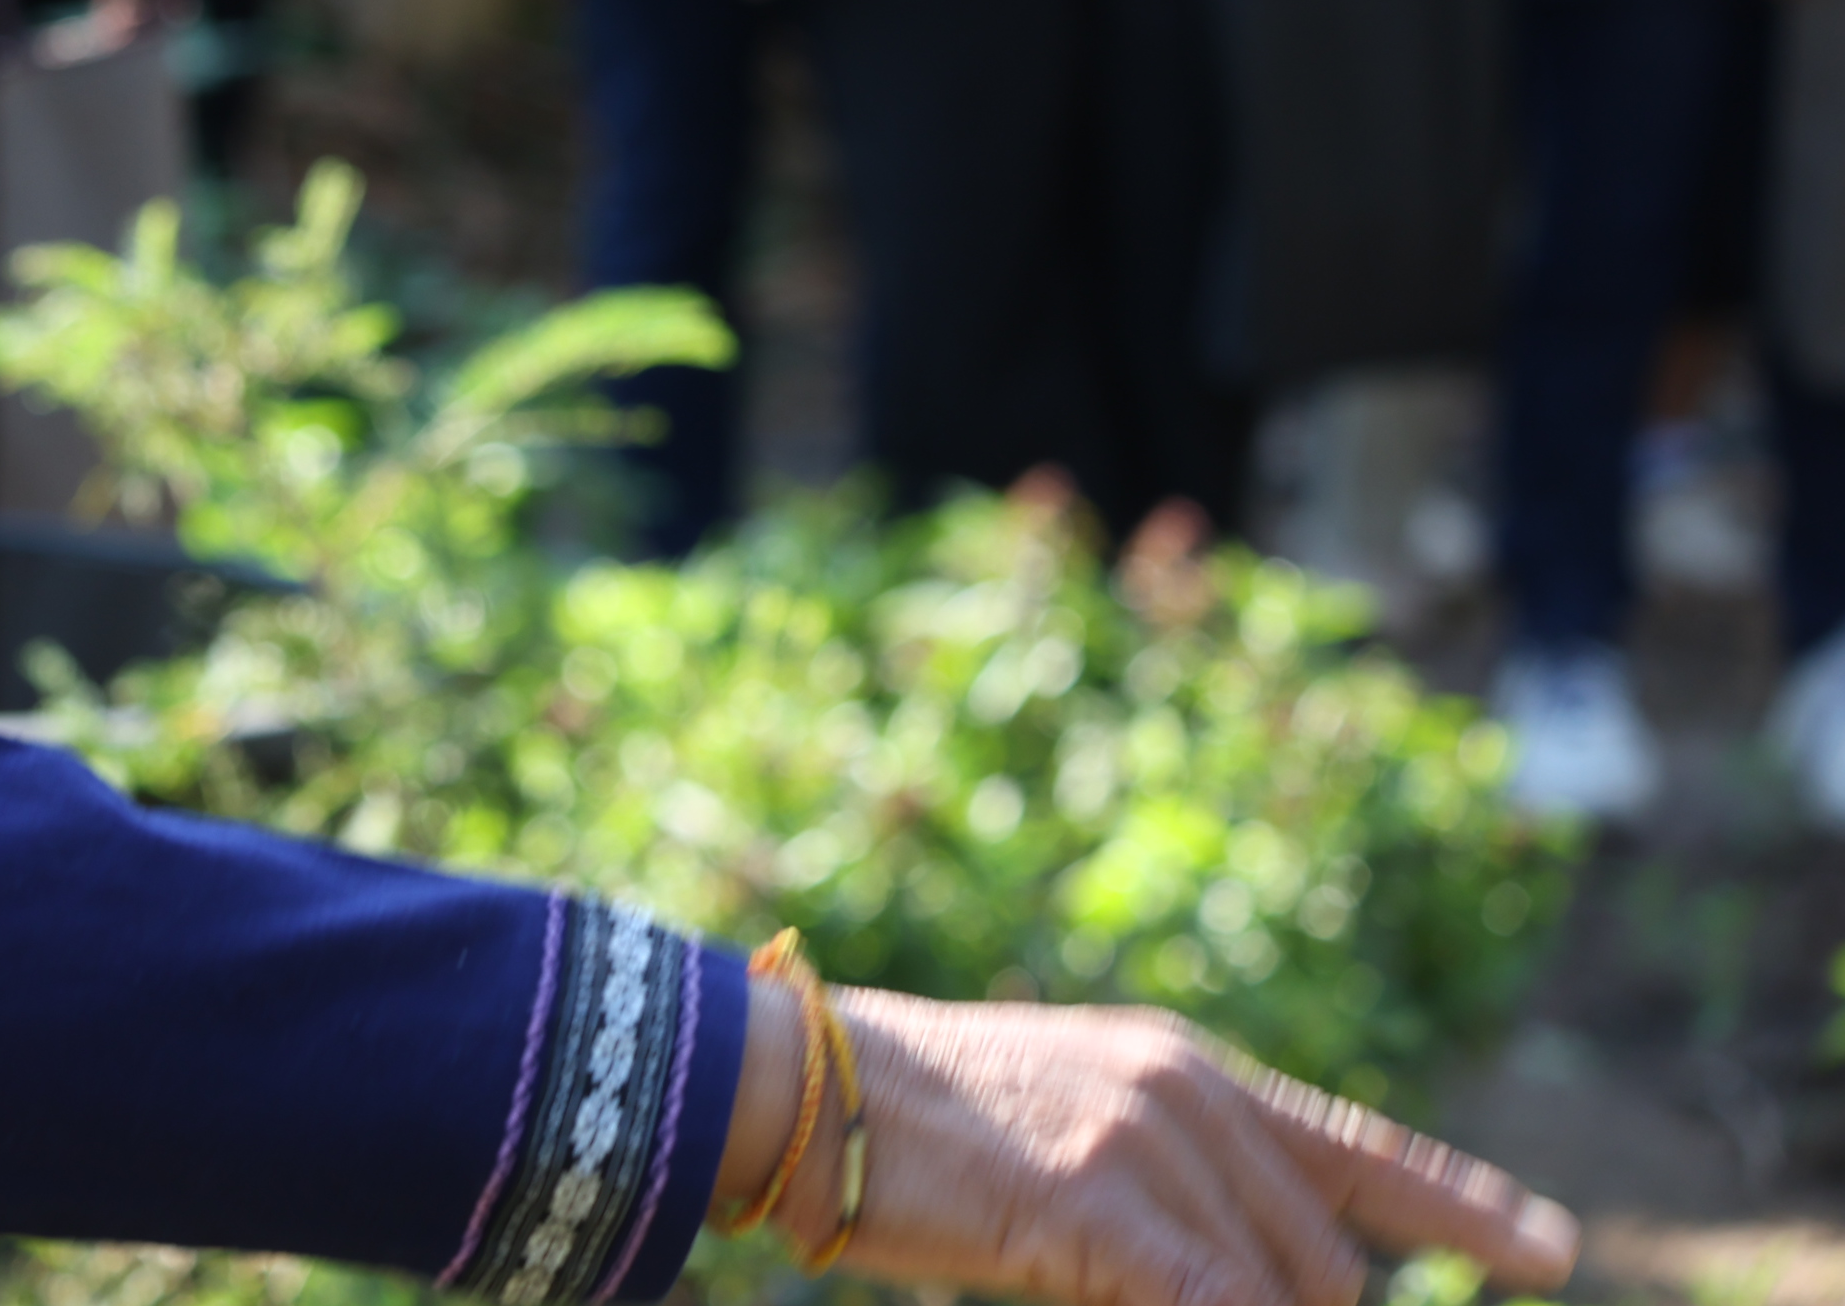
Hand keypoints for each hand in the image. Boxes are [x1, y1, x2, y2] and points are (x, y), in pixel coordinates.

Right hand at [720, 987, 1576, 1305]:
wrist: (799, 1082)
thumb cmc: (913, 1120)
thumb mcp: (1068, 1120)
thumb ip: (1175, 1175)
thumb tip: (1259, 1270)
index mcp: (1186, 1067)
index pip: (1362, 1149)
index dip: (1466, 1209)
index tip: (1550, 1254)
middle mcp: (1189, 1092)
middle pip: (1326, 1268)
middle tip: (1196, 1300)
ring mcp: (1149, 1144)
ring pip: (1281, 1296)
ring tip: (1122, 1280)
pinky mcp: (1100, 1206)